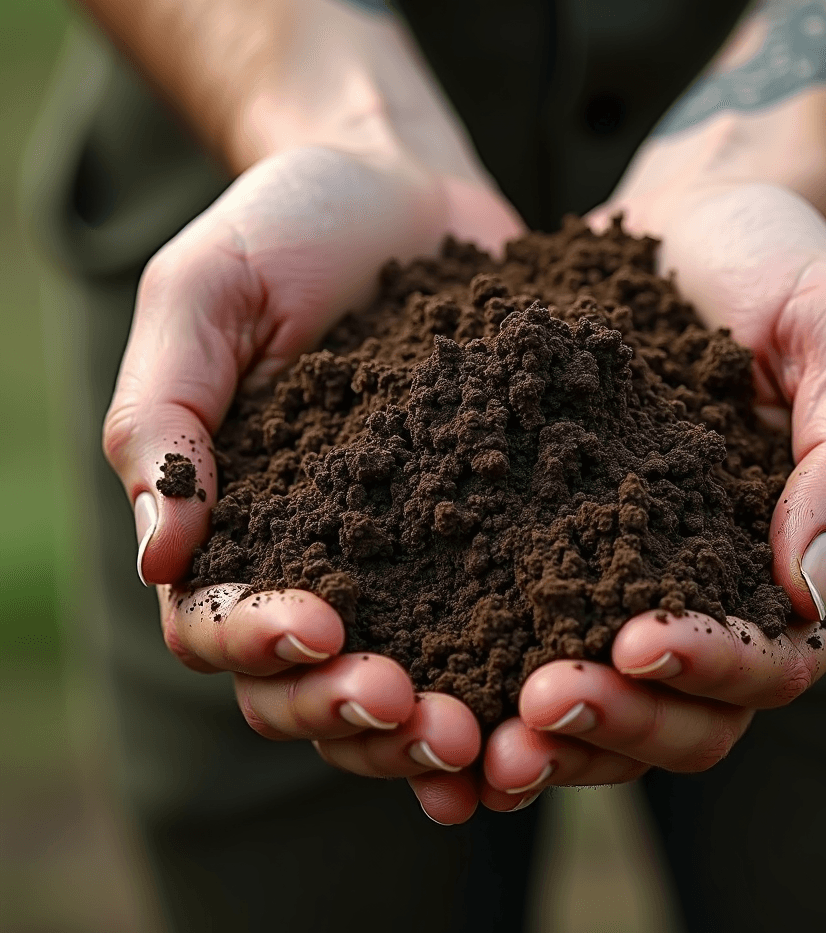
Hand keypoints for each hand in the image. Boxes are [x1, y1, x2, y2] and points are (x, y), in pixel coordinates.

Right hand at [104, 144, 521, 823]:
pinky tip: (557, 710)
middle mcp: (319, 559)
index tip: (319, 628)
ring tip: (487, 743)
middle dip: (355, 715)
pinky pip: (497, 628)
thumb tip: (161, 558)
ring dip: (432, 730)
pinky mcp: (491, 535)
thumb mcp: (205, 295)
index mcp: (234, 520)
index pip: (218, 622)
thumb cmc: (290, 226)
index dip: (258, 643)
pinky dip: (514, 685)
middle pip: (310, 685)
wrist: (406, 189)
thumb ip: (167, 416)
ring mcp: (410, 557)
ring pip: (402, 685)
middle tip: (418, 714)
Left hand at [478, 179, 825, 809]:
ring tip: (473, 728)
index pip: (776, 660)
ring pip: (608, 701)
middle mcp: (723, 589)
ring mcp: (640, 575)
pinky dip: (492, 673)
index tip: (634, 640)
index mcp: (807, 560)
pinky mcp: (567, 545)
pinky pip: (533, 631)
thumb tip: (818, 585)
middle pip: (687, 715)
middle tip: (534, 705)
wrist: (689, 218)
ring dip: (549, 731)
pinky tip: (430, 673)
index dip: (713, 670)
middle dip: (618, 722)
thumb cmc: (777, 262)